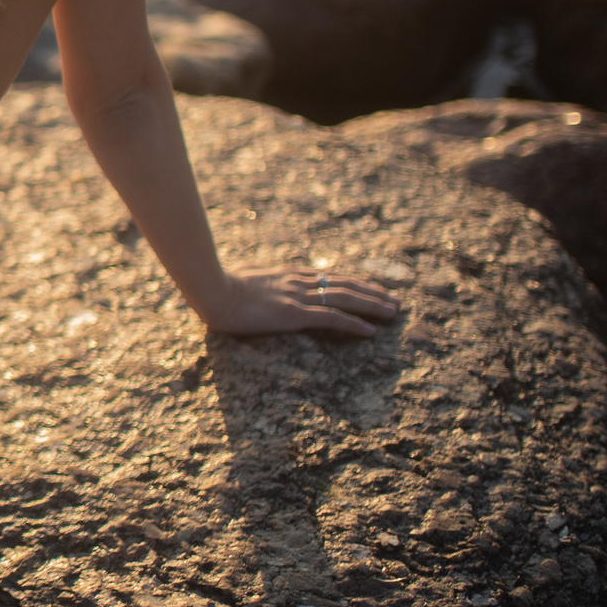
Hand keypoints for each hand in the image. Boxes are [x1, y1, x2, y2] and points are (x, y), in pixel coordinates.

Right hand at [197, 265, 399, 336]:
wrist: (211, 289)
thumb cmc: (219, 287)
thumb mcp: (248, 281)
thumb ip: (264, 283)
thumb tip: (265, 288)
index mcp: (289, 274)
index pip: (332, 277)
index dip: (356, 282)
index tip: (374, 288)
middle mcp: (299, 282)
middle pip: (346, 284)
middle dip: (374, 293)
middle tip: (396, 301)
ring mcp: (298, 296)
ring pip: (346, 298)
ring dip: (373, 305)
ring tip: (394, 312)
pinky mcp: (294, 313)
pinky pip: (332, 318)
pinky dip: (354, 323)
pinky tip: (371, 331)